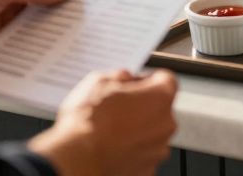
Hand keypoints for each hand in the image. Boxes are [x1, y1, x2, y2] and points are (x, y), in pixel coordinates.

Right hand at [29, 69, 178, 175]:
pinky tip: (111, 147)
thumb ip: (119, 76)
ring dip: (136, 130)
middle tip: (116, 109)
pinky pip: (142, 154)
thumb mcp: (98, 83)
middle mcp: (166, 123)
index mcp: (160, 96)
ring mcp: (158, 149)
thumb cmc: (87, 123)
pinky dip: (131, 151)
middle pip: (159, 109)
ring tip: (109, 131)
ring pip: (151, 133)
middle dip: (141, 107)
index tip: (133, 84)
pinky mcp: (147, 169)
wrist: (76, 160)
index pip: (164, 80)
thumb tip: (123, 78)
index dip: (146, 80)